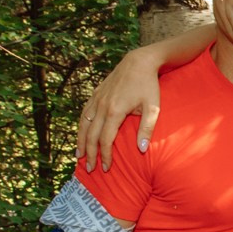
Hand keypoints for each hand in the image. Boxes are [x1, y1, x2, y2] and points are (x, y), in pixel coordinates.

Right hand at [74, 50, 167, 169]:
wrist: (139, 62)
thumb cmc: (149, 85)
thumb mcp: (153, 108)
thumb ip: (146, 129)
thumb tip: (141, 150)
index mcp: (115, 111)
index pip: (105, 139)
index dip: (105, 155)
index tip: (107, 168)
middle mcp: (102, 105)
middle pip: (91, 135)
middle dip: (90, 154)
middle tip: (90, 169)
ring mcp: (97, 99)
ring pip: (83, 124)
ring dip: (80, 141)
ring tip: (79, 156)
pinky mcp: (96, 93)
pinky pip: (84, 113)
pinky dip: (81, 126)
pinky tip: (81, 134)